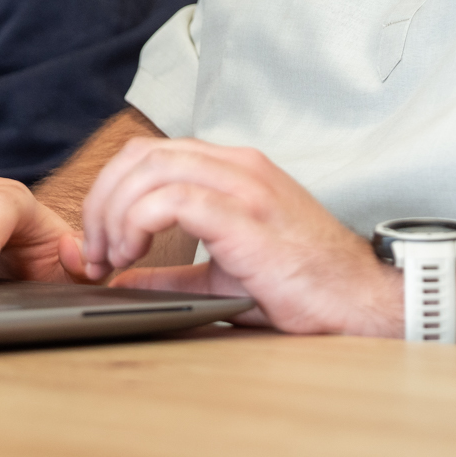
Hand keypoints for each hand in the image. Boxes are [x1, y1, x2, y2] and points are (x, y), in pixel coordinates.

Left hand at [79, 139, 395, 336]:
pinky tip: (134, 256)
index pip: (150, 154)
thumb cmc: (304, 287)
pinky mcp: (246, 216)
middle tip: (95, 254)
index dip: (110, 193)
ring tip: (114, 258)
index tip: (99, 245)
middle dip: (101, 202)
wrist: (360, 301)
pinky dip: (137, 223)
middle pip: (139, 155)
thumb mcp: (222, 277)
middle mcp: (237, 166)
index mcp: (233, 170)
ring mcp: (244, 186)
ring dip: (114, 214)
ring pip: (149, 169)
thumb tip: (119, 281)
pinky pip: (173, 198)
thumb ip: (171, 274)